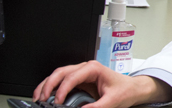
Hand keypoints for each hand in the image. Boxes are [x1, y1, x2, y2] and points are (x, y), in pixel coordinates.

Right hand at [33, 61, 171, 107]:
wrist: (132, 89)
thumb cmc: (124, 90)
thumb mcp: (113, 101)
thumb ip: (97, 107)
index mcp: (93, 69)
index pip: (72, 76)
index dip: (63, 89)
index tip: (57, 101)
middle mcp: (85, 68)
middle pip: (61, 72)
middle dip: (49, 85)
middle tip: (43, 98)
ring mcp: (81, 73)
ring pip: (58, 75)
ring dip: (47, 85)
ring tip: (39, 97)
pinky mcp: (79, 80)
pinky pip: (61, 81)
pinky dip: (52, 87)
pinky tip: (46, 96)